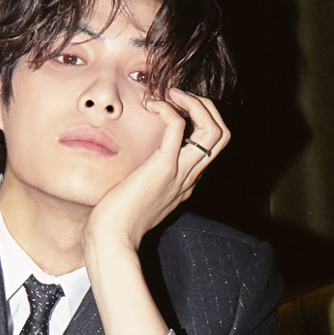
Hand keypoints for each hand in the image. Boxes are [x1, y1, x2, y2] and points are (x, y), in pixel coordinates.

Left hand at [83, 88, 229, 258]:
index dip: (201, 120)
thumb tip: (132, 162)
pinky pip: (178, 127)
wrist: (111, 238)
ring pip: (214, 131)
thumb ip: (143, 177)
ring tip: (172, 95)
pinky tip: (151, 106)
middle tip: (180, 96)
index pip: (211, 146)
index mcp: (186, 183)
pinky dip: (168, 109)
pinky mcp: (163, 168)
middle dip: (207, 107)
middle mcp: (189, 177)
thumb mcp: (137, 194)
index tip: (177, 108)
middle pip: (222, 135)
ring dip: (196, 104)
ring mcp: (180, 173)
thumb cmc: (116, 219)